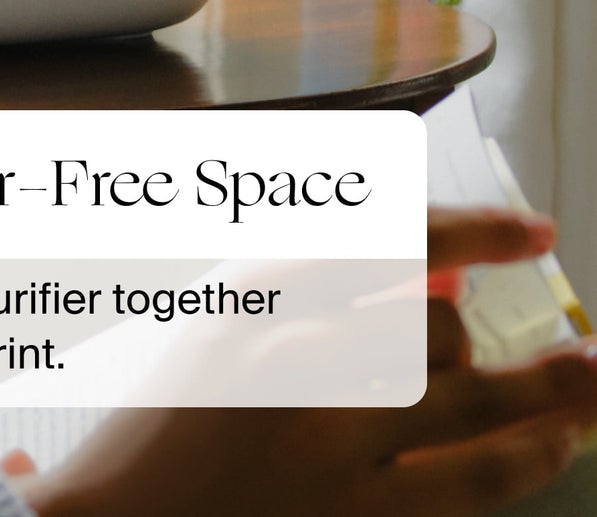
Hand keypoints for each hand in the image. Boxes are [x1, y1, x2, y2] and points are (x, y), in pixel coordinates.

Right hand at [5, 208, 596, 516]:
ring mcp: (326, 445)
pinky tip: (548, 450)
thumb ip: (304, 290)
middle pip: (434, 324)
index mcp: (252, 298)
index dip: (473, 229)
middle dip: (489, 331)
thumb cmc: (164, 422)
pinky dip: (522, 463)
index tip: (530, 232)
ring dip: (548, 397)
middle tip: (569, 339)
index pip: (382, 239)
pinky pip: (467, 489)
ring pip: (469, 405)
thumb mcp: (218, 324)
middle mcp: (294, 361)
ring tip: (590, 386)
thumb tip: (426, 274)